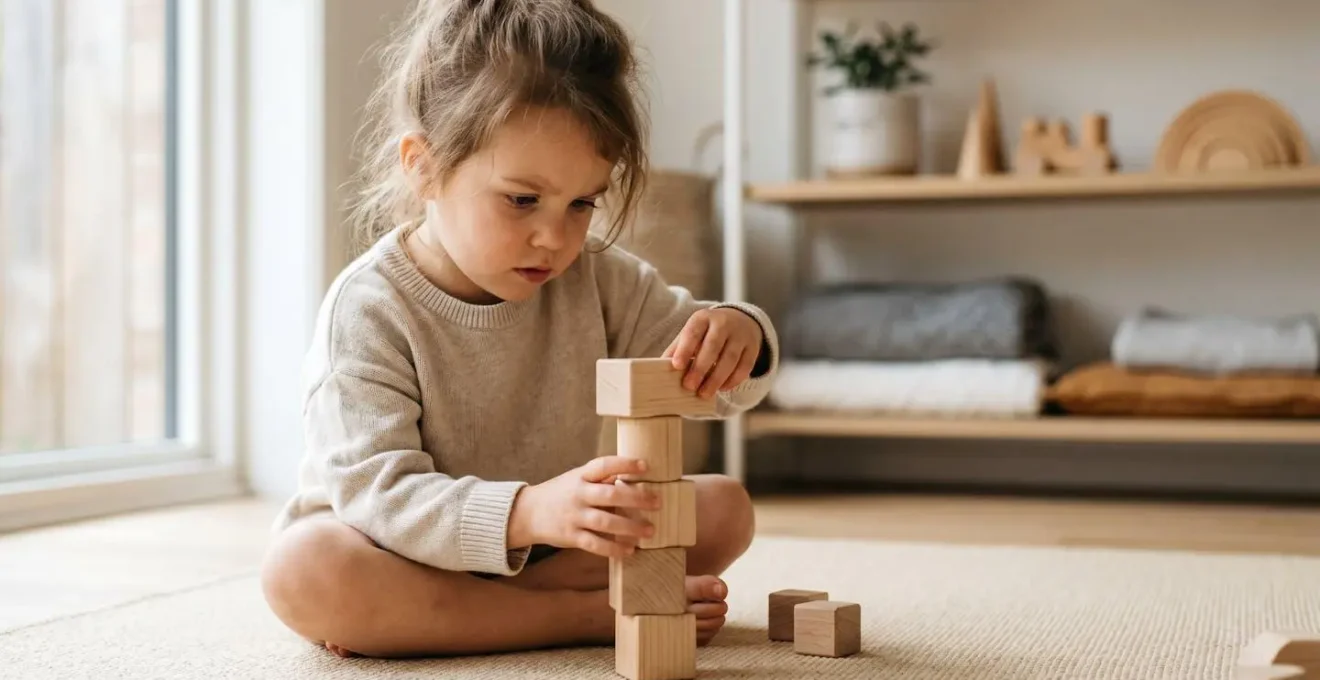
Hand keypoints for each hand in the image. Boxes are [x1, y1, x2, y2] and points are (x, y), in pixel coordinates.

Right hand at [507, 456, 660, 557]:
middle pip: (610, 495)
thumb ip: (601, 478)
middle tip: (658, 503)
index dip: (624, 464)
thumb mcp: (576, 478)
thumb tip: (632, 475)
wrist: (527, 513)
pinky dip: (613, 549)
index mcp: (580, 476)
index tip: (645, 465)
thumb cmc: (561, 493)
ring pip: (605, 522)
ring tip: (650, 531)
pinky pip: (595, 545)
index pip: (603, 465)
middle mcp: (578, 495)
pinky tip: (630, 550)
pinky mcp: (571, 537)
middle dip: (636, 499)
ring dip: (630, 527)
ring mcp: (574, 517)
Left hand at [662, 307, 763, 398]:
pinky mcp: (753, 347)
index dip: (684, 349)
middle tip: (689, 386)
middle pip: (713, 346)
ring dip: (717, 378)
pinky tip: (722, 388)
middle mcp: (723, 323)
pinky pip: (745, 366)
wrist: (740, 320)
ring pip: (730, 358)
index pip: (693, 332)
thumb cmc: (708, 332)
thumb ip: (678, 348)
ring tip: (704, 393)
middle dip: (700, 368)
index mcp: (703, 318)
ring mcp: (740, 335)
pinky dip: (733, 379)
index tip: (676, 366)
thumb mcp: (692, 333)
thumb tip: (660, 368)